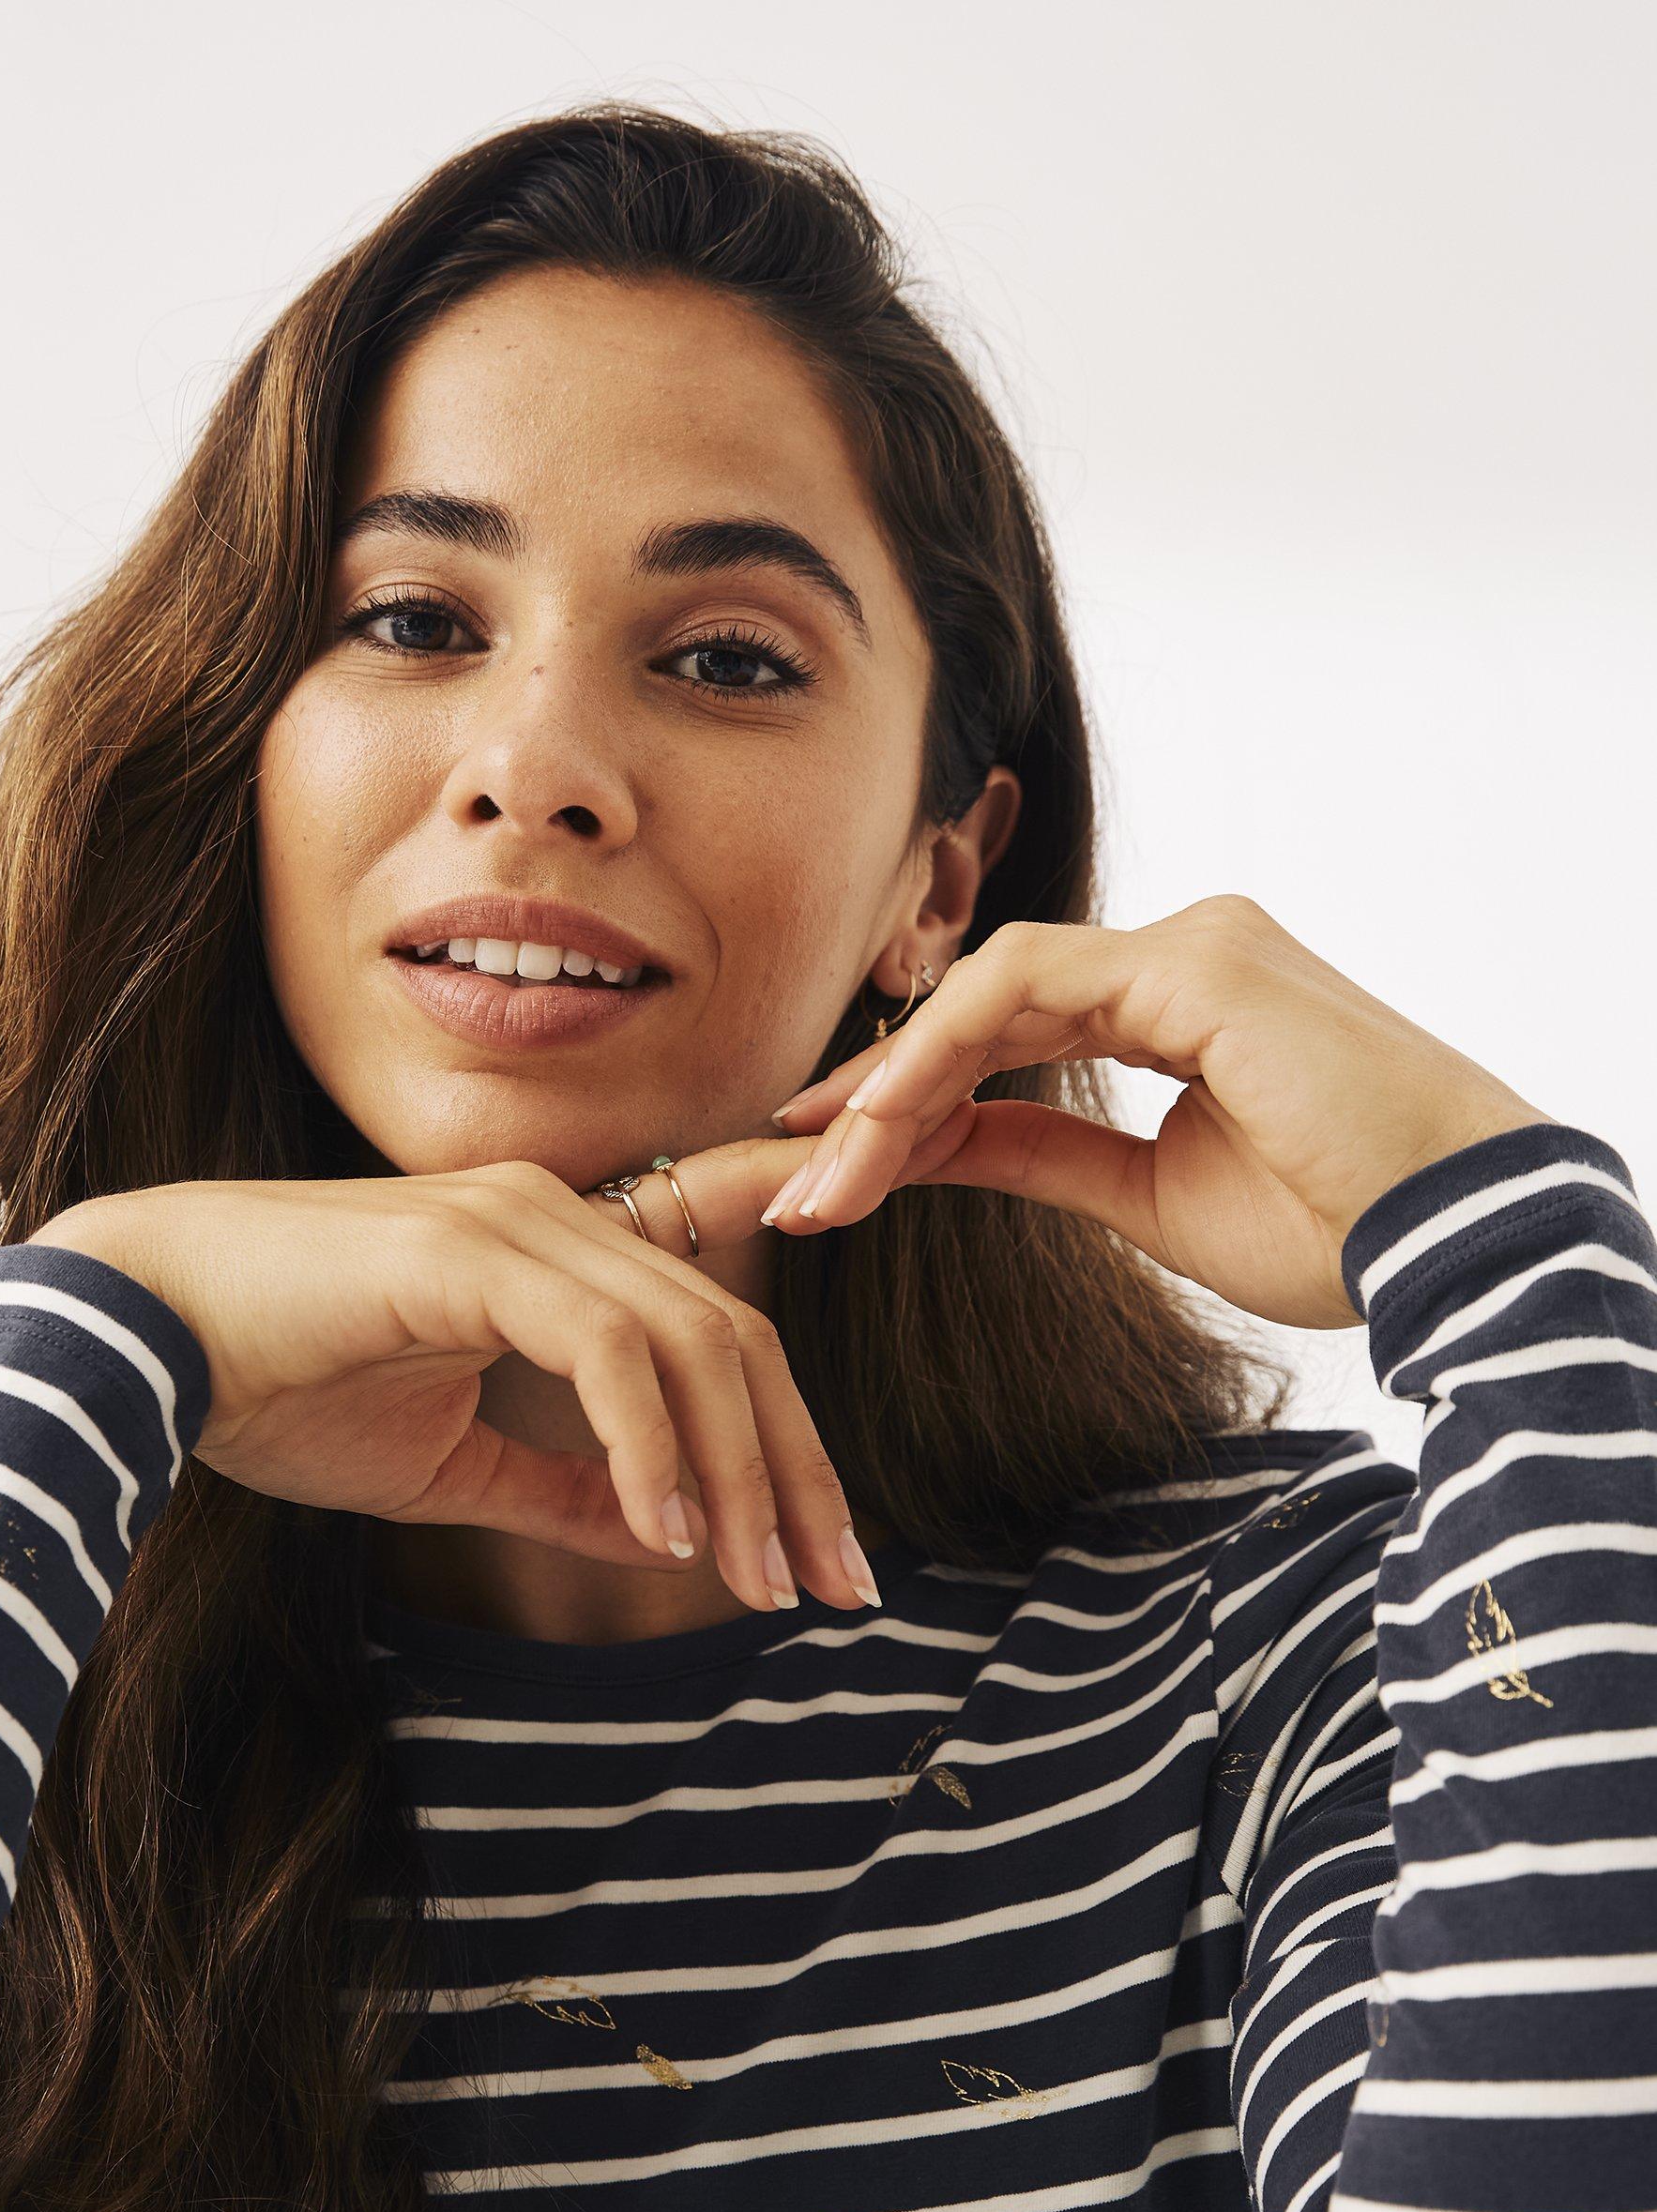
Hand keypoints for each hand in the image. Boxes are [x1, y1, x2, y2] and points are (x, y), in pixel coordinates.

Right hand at [32, 1152, 873, 1613]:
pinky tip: (666, 1533)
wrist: (130, 1338)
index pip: (716, 1341)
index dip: (787, 1447)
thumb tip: (665, 1539)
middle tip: (835, 1589)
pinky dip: (650, 1444)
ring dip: (740, 1471)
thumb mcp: (446, 1467)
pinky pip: (603, 1346)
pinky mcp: (466, 1249)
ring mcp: (515, 1220)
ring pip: (690, 1340)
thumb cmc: (272, 1390)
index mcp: (556, 1252)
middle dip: (798, 1471)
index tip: (823, 1560)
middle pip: (734, 1339)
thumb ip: (558, 1490)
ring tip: (758, 1579)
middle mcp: (554, 1217)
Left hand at [758, 893, 1555, 1330]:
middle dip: (872, 1097)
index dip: (905, 1094)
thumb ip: (1042, 1155)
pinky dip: (942, 1050)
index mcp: (1179, 1001)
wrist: (1449, 1245)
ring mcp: (1191, 945)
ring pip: (988, 988)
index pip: (1005, 1031)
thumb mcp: (1146, 1199)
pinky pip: (1026, 985)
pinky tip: (879, 1119)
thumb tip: (936, 1149)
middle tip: (783, 1174)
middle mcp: (1180, 953)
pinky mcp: (1197, 962)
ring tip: (819, 1170)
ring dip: (891, 1084)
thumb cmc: (1331, 1227)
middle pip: (981, 1006)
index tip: (821, 1160)